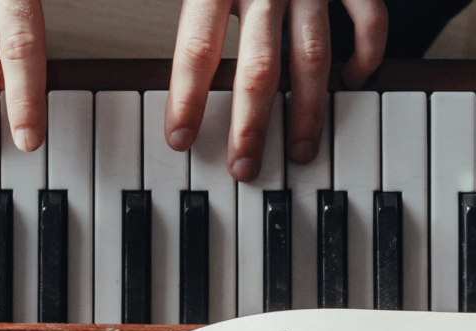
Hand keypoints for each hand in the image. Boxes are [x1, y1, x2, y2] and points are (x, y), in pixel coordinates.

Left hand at [164, 0, 387, 180]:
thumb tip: (106, 2)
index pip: (197, 49)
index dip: (187, 99)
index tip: (180, 140)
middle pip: (258, 69)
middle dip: (252, 127)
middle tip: (245, 169)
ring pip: (313, 59)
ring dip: (308, 111)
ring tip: (302, 151)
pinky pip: (368, 19)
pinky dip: (365, 54)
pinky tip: (356, 83)